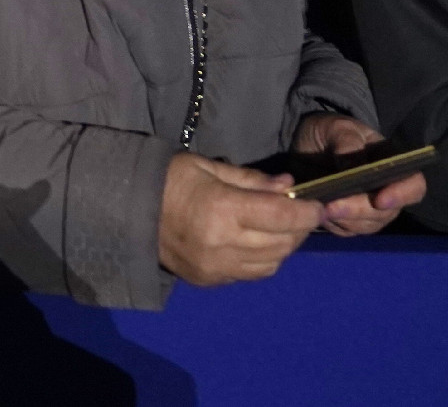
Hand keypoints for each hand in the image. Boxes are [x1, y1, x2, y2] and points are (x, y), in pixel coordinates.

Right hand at [157, 153, 322, 285]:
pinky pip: (250, 274)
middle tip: (301, 214)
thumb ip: (251, 180)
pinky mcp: (208, 281)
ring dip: (283, 246)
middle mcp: (222, 245)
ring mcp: (215, 268)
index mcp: (222, 210)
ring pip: (271, 264)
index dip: (308, 212)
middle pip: (282, 244)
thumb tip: (288, 188)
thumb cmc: (169, 178)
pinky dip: (262, 260)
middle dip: (299, 229)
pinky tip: (256, 243)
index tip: (320, 205)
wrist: (127, 208)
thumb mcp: (208, 167)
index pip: (282, 217)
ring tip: (280, 228)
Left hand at [292, 113, 426, 236]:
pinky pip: (347, 230)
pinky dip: (333, 224)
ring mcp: (369, 208)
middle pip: (387, 212)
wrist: (305, 144)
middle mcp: (386, 190)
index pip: (413, 185)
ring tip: (321, 207)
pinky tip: (318, 212)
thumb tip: (352, 166)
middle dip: (360, 210)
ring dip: (345, 219)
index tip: (380, 200)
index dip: (402, 195)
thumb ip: (347, 141)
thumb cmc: (329, 132)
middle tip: (333, 206)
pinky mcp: (348, 220)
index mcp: (392, 164)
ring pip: (367, 224)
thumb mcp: (336, 127)